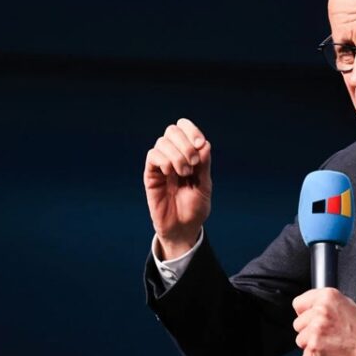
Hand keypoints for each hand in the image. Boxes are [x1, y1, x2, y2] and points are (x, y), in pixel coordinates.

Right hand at [144, 118, 211, 259]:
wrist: (183, 228)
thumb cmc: (195, 208)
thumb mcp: (205, 185)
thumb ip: (204, 165)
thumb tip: (204, 144)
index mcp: (188, 154)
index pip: (184, 128)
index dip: (191, 130)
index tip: (200, 144)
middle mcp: (173, 155)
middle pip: (172, 130)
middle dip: (185, 143)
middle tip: (193, 163)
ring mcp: (161, 164)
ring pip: (162, 142)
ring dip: (177, 155)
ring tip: (184, 173)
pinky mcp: (151, 175)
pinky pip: (153, 156)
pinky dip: (164, 160)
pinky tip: (171, 173)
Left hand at [293, 288, 355, 355]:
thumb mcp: (345, 304)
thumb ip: (325, 303)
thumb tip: (310, 306)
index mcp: (327, 297)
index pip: (298, 303)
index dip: (305, 313)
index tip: (311, 319)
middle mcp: (319, 311)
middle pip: (298, 324)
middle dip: (308, 331)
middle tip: (326, 334)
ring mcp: (315, 330)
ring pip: (300, 340)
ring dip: (311, 345)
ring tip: (329, 344)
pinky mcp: (314, 348)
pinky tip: (328, 354)